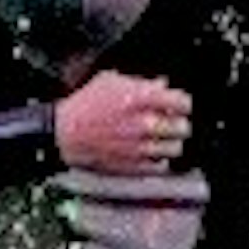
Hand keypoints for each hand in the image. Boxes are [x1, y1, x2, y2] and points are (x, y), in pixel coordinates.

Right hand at [56, 69, 190, 178]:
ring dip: (170, 142)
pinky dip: (159, 159)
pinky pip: (161, 165)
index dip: (182, 103)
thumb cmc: (86, 105)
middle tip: (169, 121)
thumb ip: (141, 83)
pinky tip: (149, 151)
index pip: (183, 102)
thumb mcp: (111, 81)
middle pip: (183, 127)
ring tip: (160, 138)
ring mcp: (141, 148)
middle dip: (177, 123)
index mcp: (141, 98)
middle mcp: (145, 124)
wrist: (65, 133)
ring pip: (176, 148)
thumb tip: (163, 84)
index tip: (179, 104)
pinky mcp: (135, 167)